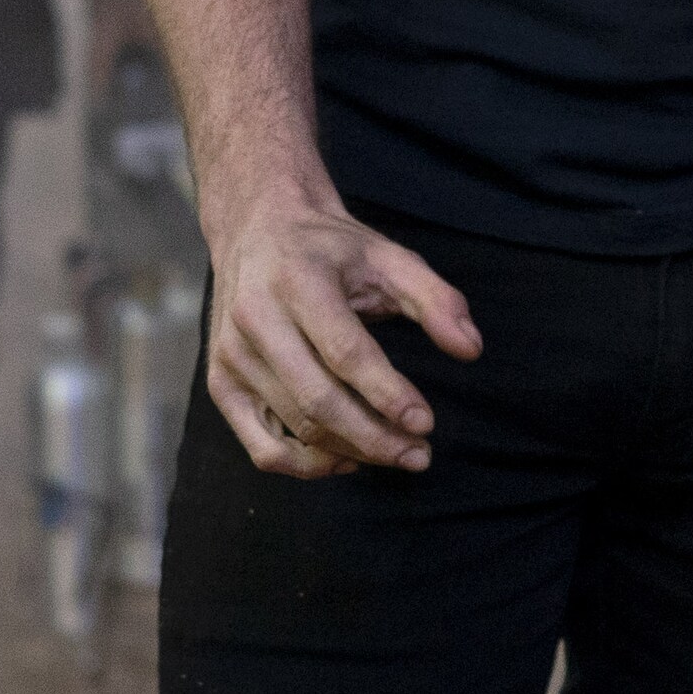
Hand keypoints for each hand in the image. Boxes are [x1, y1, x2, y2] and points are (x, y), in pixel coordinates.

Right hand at [208, 187, 482, 479]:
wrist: (257, 228)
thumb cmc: (331, 248)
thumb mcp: (388, 255)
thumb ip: (435, 298)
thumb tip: (471, 349)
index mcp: (298, 281)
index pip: (344, 352)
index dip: (387, 394)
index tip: (426, 423)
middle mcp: (256, 319)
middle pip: (318, 401)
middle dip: (375, 437)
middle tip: (420, 455)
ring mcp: (232, 356)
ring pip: (295, 428)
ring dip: (351, 452)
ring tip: (396, 454)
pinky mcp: (221, 384)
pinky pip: (261, 448)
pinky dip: (306, 465)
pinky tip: (346, 458)